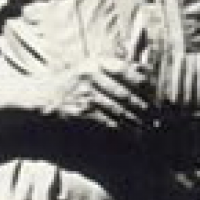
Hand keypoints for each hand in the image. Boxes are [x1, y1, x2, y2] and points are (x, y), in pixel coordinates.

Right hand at [30, 57, 153, 129]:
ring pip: (119, 110)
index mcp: (97, 63)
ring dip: (136, 121)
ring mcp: (86, 95)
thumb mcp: (91, 67)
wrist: (40, 99)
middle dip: (145, 107)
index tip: (158, 95)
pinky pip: (107, 122)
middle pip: (127, 93)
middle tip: (158, 117)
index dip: (147, 84)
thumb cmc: (71, 83)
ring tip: (149, 128)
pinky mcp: (81, 112)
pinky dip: (123, 130)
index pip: (129, 70)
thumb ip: (116, 67)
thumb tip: (148, 71)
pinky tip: (133, 135)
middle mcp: (92, 76)